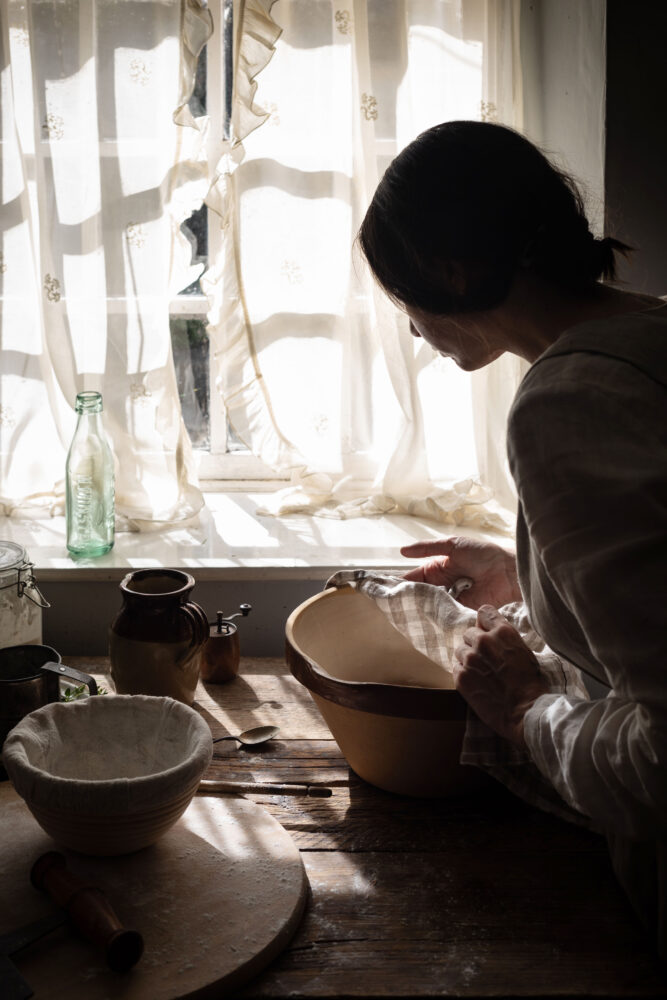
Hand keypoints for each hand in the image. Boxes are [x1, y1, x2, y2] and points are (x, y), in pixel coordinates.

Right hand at [400, 536, 520, 608]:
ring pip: (430, 606)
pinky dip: (435, 617)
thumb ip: (427, 548)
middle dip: (408, 598)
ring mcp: (451, 600)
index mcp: (439, 569)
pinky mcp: (461, 611)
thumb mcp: (452, 545)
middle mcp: (442, 586)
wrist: (507, 571)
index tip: (387, 590)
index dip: (402, 583)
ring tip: (404, 611)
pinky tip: (424, 619)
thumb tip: (402, 552)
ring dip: (420, 608)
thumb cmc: (482, 554)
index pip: (415, 578)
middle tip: (392, 604)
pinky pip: (444, 615)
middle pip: (420, 594)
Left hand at [453, 606, 548, 746]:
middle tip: (486, 660)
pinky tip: (476, 683)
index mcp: (503, 632)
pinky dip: (463, 673)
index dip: (484, 623)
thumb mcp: (524, 652)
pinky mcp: (461, 677)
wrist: (525, 712)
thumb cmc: (531, 684)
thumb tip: (492, 631)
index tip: (486, 631)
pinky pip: (456, 667)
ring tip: (481, 673)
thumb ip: (506, 639)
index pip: (484, 612)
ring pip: (460, 650)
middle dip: (475, 644)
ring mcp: (470, 658)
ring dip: (468, 658)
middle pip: (469, 633)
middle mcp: (484, 641)